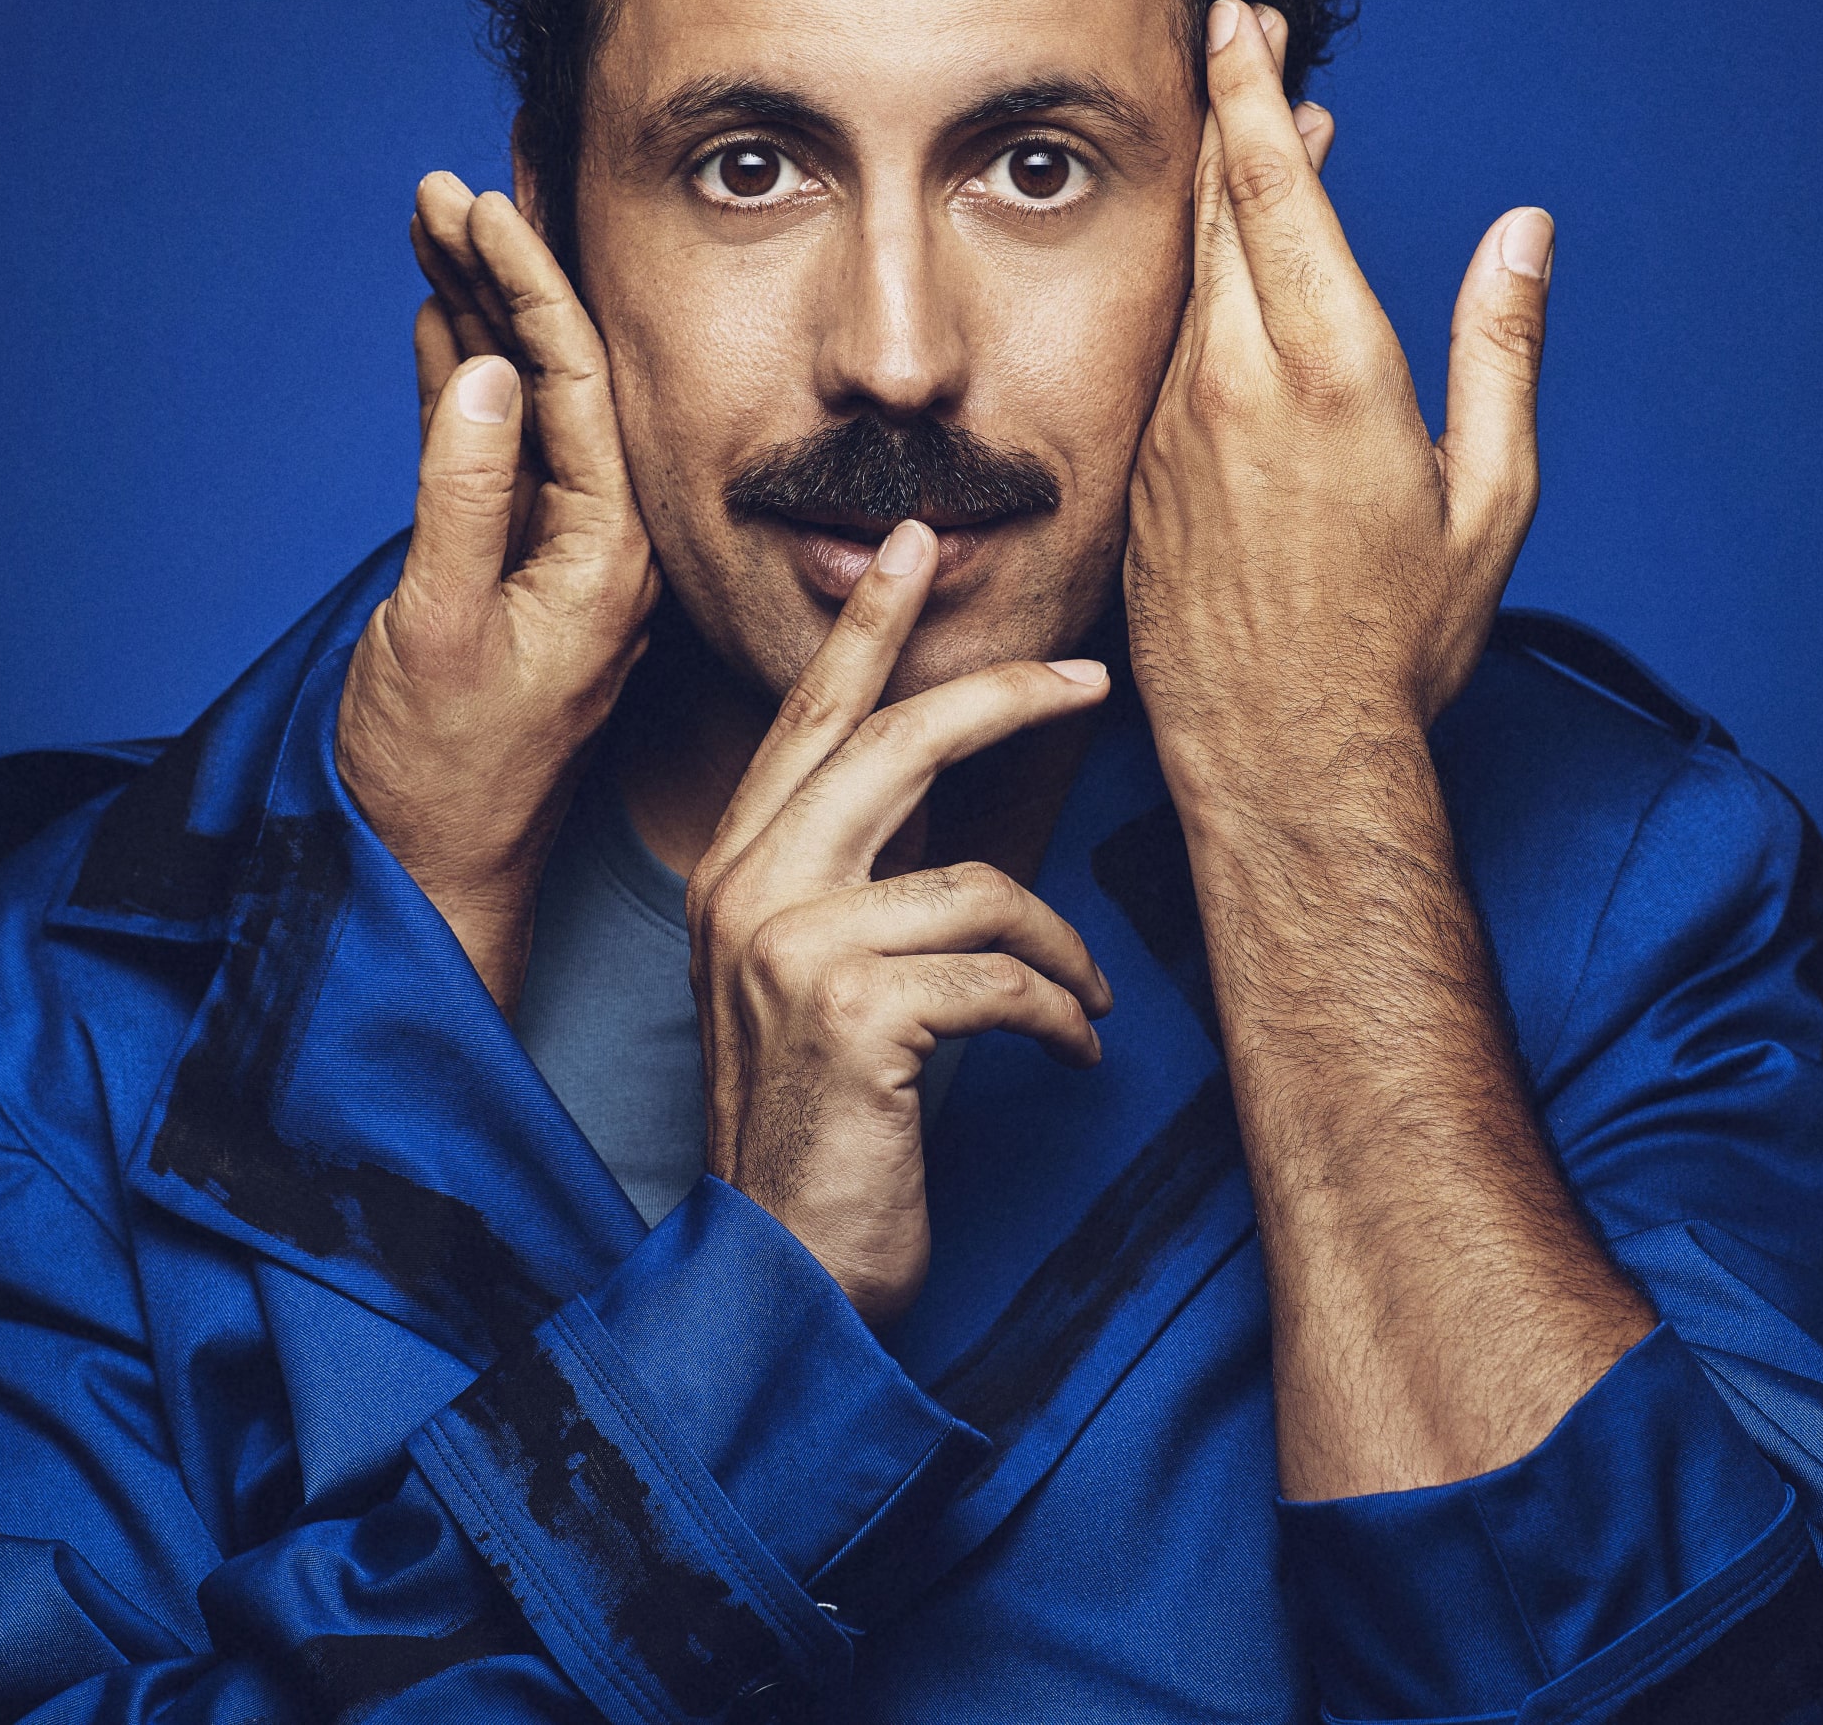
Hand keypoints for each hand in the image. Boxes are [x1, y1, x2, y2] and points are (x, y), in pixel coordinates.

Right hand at [337, 171, 658, 1007]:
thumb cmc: (439, 776)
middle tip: (452, 186)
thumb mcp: (437, 631)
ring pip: (523, 405)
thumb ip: (463, 499)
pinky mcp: (510, 574)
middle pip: (562, 376)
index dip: (531, 284)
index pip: (579, 385)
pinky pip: (494, 455)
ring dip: (480, 315)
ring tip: (437, 224)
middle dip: (508, 276)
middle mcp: (598, 546)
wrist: (431, 875)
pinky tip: (441, 319)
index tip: (483, 203)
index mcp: (605, 554)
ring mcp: (556, 558)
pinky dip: (463, 384)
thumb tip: (484, 371)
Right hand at [686, 521, 1116, 1322]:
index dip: (867, 627)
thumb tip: (949, 819)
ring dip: (1057, 953)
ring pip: (977, 883)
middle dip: (999, 695)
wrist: (779, 1279)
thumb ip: (857, 890)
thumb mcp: (816, 987)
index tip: (916, 543)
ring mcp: (788, 945)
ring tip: (1082, 1006)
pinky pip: (1003, 973)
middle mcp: (743, 890)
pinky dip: (1058, 1016)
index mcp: (732, 873)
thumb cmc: (822, 1136)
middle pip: (890, 744)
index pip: (807, 721)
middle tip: (1090, 675)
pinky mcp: (851, 1009)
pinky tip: (1070, 1056)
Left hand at [1123, 0, 1553, 803]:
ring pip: (1189, 275)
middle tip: (1239, 35)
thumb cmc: (1404, 640)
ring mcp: (1179, 425)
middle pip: (1220, 210)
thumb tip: (1523, 233)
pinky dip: (1198, 289)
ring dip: (1220, 199)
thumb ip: (1500, 350)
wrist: (1285, 753)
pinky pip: (1166, 349)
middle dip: (1231, 112)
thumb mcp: (1490, 498)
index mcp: (1335, 371)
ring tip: (1255, 141)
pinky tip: (1226, 278)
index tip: (1240, 23)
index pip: (1273, 194)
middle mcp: (1240, 382)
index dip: (1251, 95)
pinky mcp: (1146, 469)